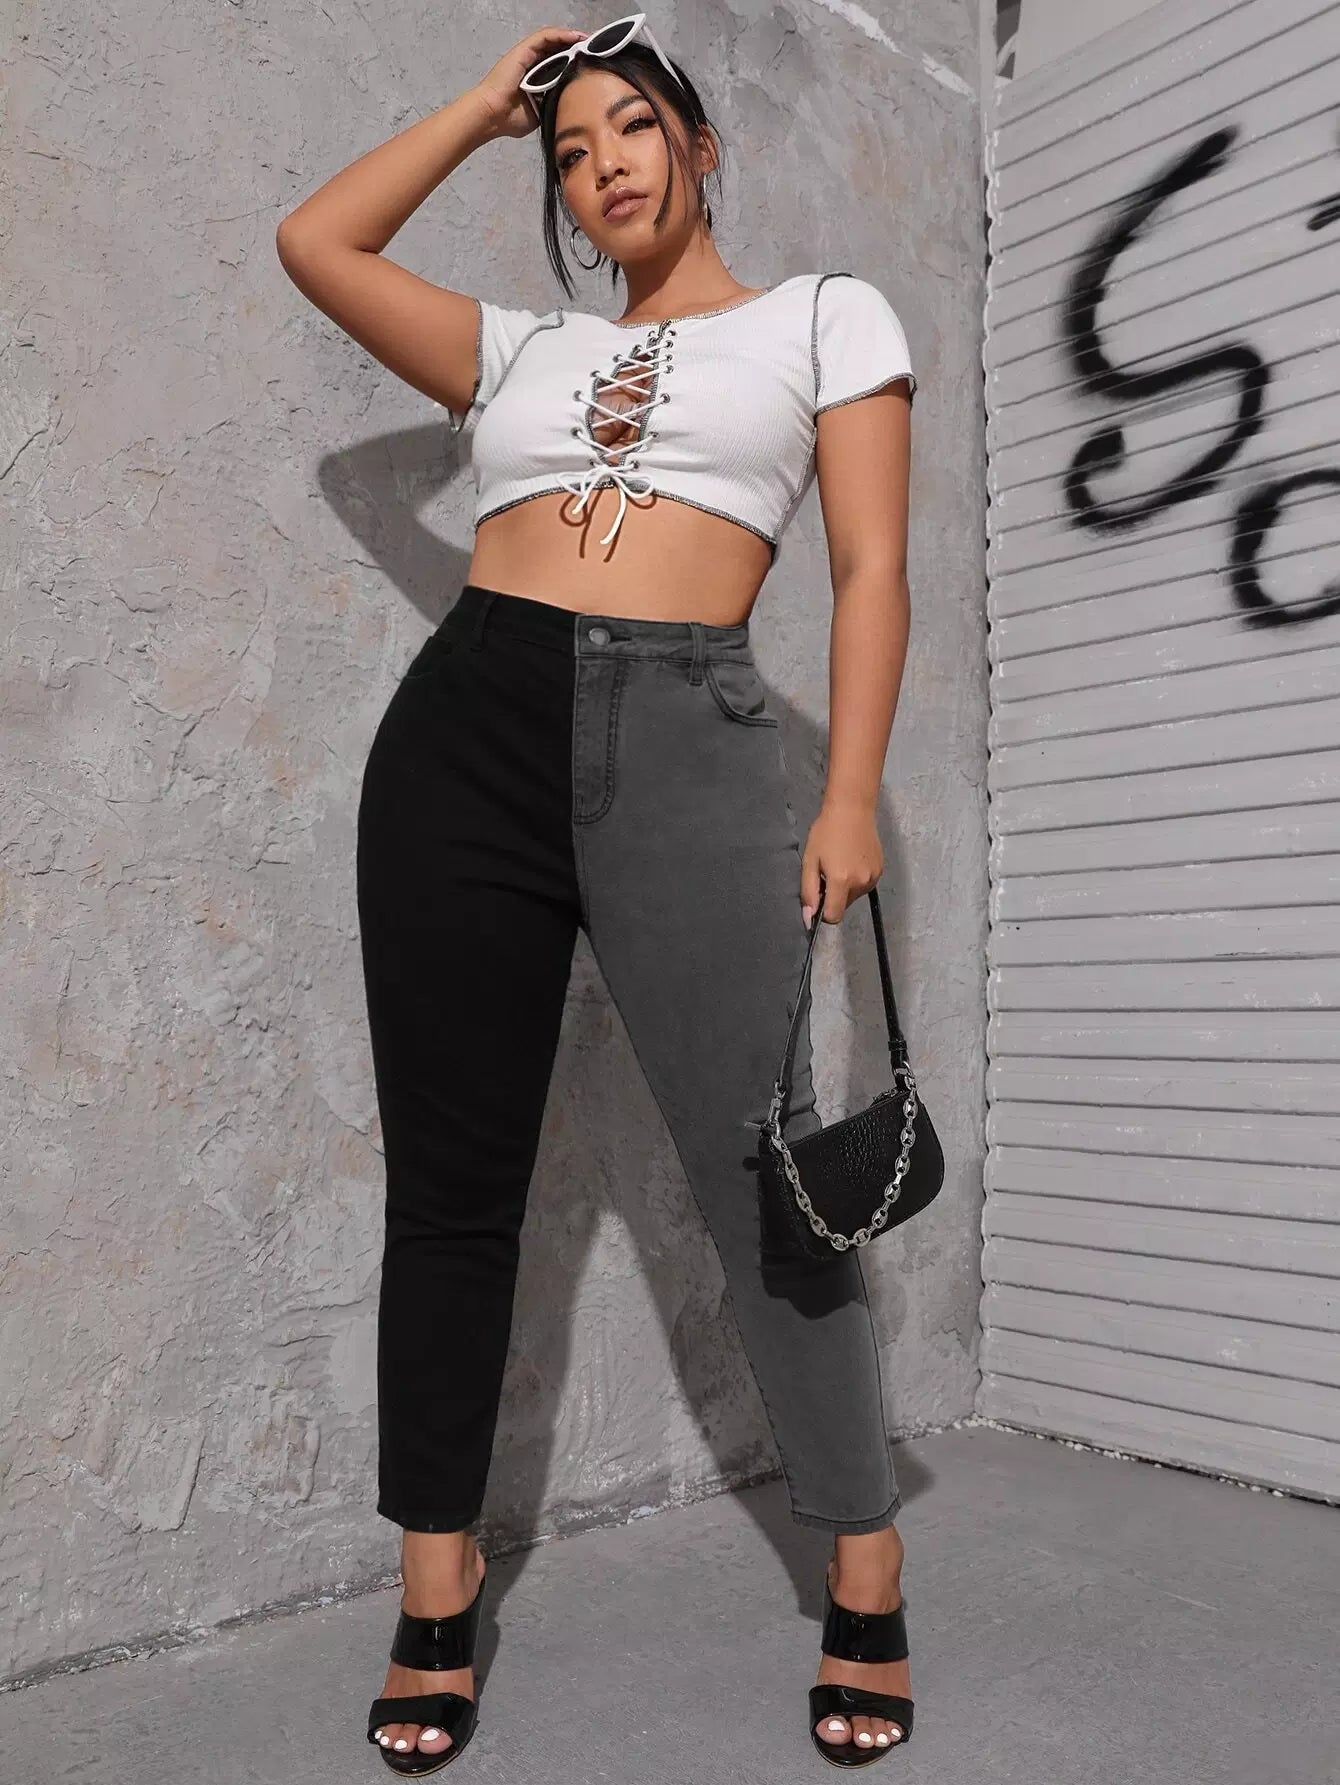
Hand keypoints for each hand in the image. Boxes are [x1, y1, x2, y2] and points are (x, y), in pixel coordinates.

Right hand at [471, 28, 588, 139]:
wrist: (492, 115)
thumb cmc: (510, 118)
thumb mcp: (540, 112)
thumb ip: (553, 104)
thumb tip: (570, 109)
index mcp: (537, 78)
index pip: (560, 64)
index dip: (577, 62)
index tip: (595, 65)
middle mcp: (533, 64)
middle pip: (559, 49)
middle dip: (579, 48)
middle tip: (599, 49)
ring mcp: (528, 55)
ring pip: (554, 40)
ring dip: (573, 38)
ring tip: (591, 40)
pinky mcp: (524, 50)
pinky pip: (546, 36)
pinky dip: (562, 34)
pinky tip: (577, 36)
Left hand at [799, 798, 882, 926]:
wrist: (852, 809)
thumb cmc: (826, 832)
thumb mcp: (810, 860)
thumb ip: (809, 892)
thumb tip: (809, 918)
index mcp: (842, 881)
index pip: (834, 917)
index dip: (823, 911)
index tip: (819, 895)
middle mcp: (861, 883)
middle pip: (844, 906)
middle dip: (834, 897)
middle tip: (827, 872)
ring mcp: (874, 877)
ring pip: (854, 896)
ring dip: (845, 888)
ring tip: (840, 863)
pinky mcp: (881, 871)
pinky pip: (864, 885)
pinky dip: (856, 880)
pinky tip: (851, 860)